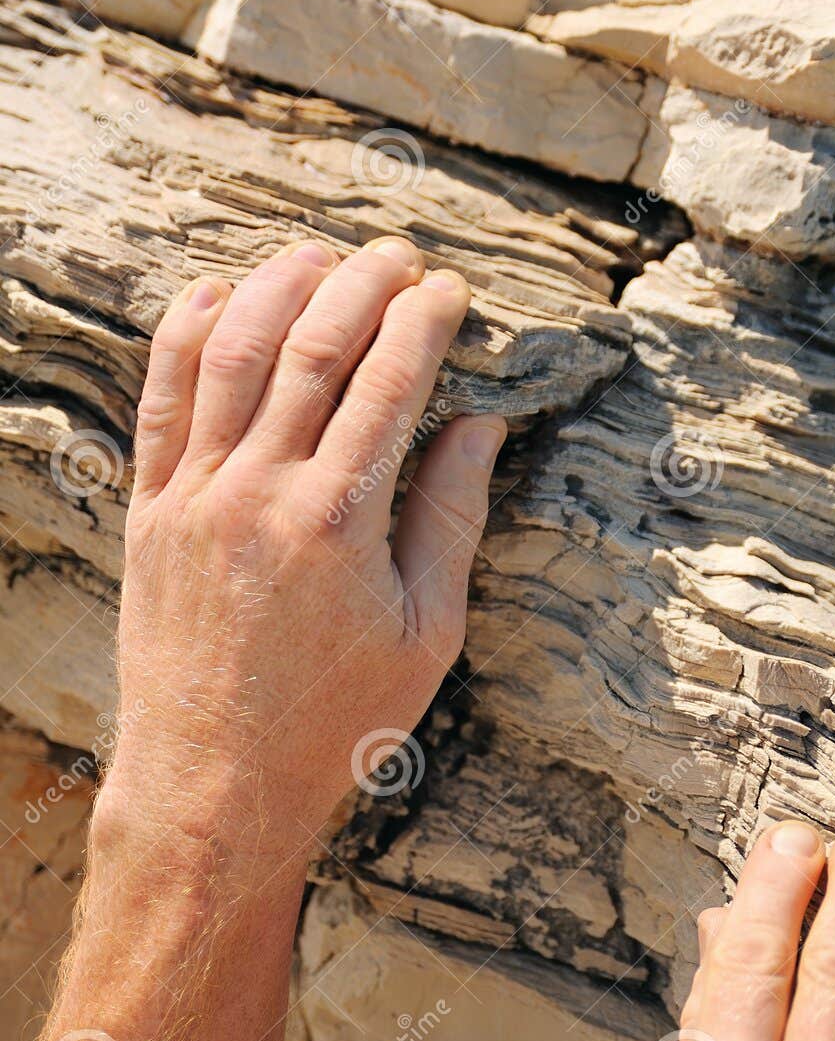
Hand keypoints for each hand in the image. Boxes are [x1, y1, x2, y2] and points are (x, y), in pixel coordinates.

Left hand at [106, 236, 504, 856]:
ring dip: (277, 286)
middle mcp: (260, 493)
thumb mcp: (427, 634)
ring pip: (230, 351)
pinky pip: (159, 398)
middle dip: (363, 283)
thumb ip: (450, 520)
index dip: (425, 320)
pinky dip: (185, 333)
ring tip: (319, 255)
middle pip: (313, 345)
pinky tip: (215, 295)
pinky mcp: (149, 513)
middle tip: (399, 257)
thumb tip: (480, 428)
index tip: (452, 292)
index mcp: (340, 523)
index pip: (390, 381)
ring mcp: (194, 497)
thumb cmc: (334, 724)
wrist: (214, 785)